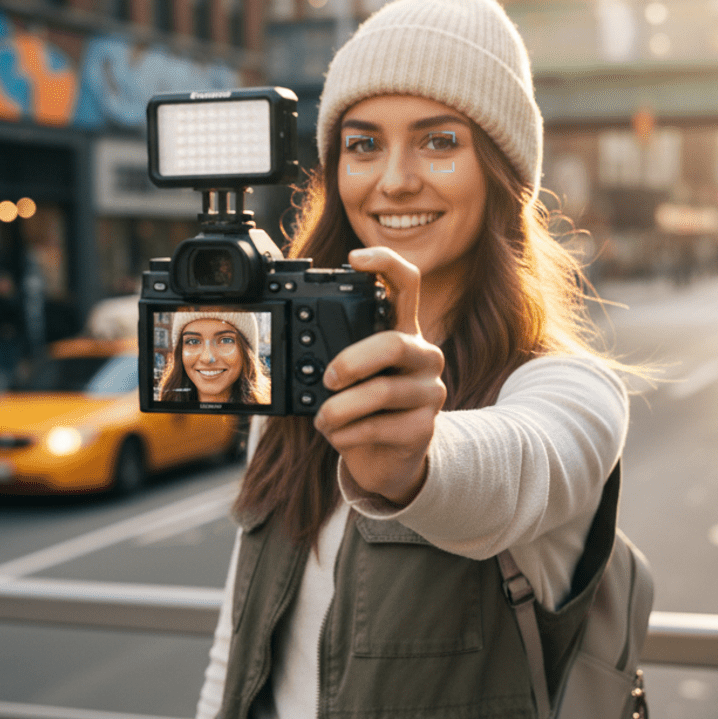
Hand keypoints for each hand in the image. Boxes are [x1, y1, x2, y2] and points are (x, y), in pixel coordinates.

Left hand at [313, 246, 446, 504]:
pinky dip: (346, 434)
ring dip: (339, 408)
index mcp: (405, 331)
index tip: (352, 257)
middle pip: (394, 343)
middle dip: (352, 360)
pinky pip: (378, 427)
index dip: (384, 262)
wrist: (388, 461)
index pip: (407, 283)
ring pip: (382, 392)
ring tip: (323, 418)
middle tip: (328, 378)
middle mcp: (425, 356)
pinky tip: (337, 435)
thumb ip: (337, 353)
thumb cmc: (363, 409)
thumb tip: (288, 344)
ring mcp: (429, 392)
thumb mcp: (352, 376)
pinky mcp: (424, 428)